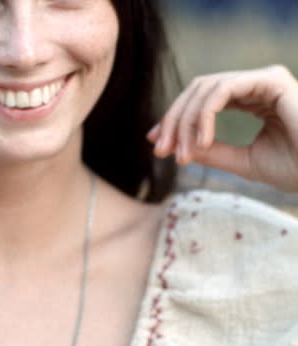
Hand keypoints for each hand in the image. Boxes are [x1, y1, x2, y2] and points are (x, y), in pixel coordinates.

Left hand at [147, 65, 297, 191]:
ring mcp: (263, 80)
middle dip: (174, 120)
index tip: (157, 143)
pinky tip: (201, 143)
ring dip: (185, 121)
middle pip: (197, 91)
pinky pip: (221, 91)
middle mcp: (255, 85)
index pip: (202, 101)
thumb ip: (212, 152)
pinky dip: (204, 116)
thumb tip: (179, 148)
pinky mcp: (270, 81)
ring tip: (181, 154)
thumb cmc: (296, 168)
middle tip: (160, 149)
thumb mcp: (243, 162)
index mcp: (251, 99)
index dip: (175, 120)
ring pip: (205, 88)